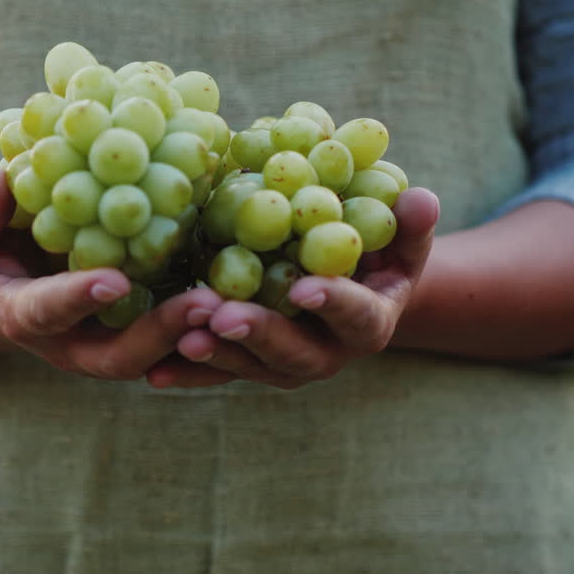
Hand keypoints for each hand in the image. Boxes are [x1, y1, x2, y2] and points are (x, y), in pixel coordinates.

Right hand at [0, 168, 228, 384]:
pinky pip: (183, 346)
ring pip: (161, 360)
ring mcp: (112, 346)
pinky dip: (217, 331)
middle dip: (162, 334)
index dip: (78, 300)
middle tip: (206, 303)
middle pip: (119, 357)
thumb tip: (1, 180)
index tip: (113, 280)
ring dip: (200, 338)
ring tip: (241, 304)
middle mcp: (73, 345)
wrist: (8, 285)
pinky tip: (257, 297)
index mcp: (25, 316)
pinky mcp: (145, 336)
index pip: (49, 313)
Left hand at [147, 188, 440, 389]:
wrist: (355, 289)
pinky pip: (216, 374)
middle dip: (258, 335)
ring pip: (250, 367)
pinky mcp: (248, 367)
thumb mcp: (399, 235)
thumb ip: (408, 223)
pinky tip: (153, 371)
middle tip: (221, 316)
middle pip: (294, 353)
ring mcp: (286, 367)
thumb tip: (421, 198)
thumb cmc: (378, 249)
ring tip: (181, 336)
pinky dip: (186, 372)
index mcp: (370, 322)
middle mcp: (328, 354)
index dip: (334, 303)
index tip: (305, 288)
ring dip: (215, 355)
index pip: (357, 316)